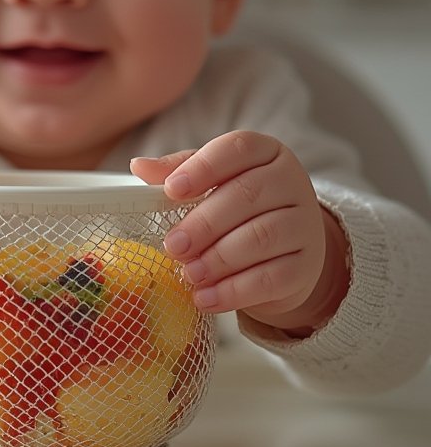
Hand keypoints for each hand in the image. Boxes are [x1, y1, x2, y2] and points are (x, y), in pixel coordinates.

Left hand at [131, 131, 349, 332]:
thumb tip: (138, 166)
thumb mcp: (210, 182)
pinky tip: (205, 298)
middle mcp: (291, 182)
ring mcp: (305, 224)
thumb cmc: (238, 208)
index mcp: (265, 152)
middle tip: (173, 246)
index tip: (171, 190)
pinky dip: (234, 291)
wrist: (285, 250)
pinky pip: (271, 278)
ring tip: (188, 273)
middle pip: (247, 195)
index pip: (237, 148)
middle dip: (204, 223)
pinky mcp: (307, 265)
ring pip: (262, 238)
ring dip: (218, 259)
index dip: (203, 168)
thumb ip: (177, 171)